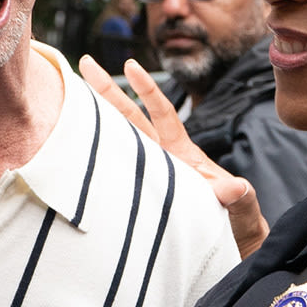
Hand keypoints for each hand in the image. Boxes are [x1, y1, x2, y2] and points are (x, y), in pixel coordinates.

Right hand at [80, 54, 267, 257]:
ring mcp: (149, 173)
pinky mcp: (140, 194)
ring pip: (118, 140)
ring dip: (94, 121)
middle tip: (86, 63)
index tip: (131, 66)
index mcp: (182, 152)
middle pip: (130, 117)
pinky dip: (94, 165)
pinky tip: (70, 153)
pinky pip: (115, 174)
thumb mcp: (240, 207)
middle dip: (108, 90)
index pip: (162, 113)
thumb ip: (237, 196)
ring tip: (67, 98)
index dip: (147, 90)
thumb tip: (237, 187)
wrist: (228, 243)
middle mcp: (162, 157)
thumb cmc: (236, 221)